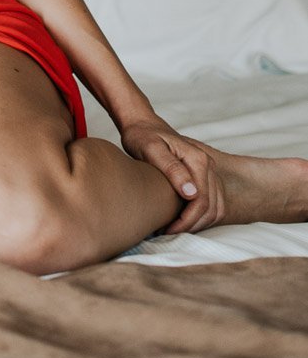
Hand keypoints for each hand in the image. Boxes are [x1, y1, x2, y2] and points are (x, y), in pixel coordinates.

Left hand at [119, 113, 224, 233]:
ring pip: (215, 209)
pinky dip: (201, 217)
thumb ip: (171, 168)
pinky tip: (182, 220)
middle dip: (192, 225)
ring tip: (174, 229)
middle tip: (168, 232)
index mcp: (198, 160)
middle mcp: (208, 166)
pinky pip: (212, 203)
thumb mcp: (151, 149)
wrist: (143, 125)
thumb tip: (191, 193)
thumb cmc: (143, 136)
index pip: (202, 201)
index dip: (186, 220)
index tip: (167, 229)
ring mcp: (209, 171)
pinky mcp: (203, 176)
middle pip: (211, 208)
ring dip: (198, 224)